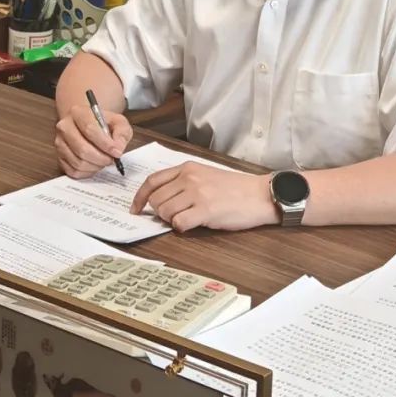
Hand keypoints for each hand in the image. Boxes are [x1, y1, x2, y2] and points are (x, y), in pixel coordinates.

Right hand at [55, 104, 132, 178]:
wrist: (88, 126)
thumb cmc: (103, 124)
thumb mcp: (118, 122)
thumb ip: (122, 132)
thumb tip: (118, 148)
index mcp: (77, 112)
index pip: (89, 129)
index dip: (105, 144)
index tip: (117, 152)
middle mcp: (64, 127)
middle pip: (82, 149)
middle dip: (101, 158)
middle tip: (112, 159)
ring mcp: (60, 143)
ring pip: (78, 162)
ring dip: (96, 166)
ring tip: (104, 160)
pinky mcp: (59, 157)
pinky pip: (74, 171)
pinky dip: (88, 172)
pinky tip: (95, 165)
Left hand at [130, 162, 279, 231]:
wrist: (259, 195)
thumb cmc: (235, 188)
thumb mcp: (206, 175)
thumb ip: (184, 182)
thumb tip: (163, 200)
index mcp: (187, 168)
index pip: (152, 181)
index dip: (139, 197)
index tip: (135, 208)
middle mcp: (189, 178)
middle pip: (156, 199)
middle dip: (159, 212)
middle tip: (174, 216)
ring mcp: (196, 193)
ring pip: (165, 212)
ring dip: (171, 220)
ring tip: (187, 219)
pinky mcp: (205, 210)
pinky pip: (179, 223)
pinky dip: (182, 228)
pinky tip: (194, 224)